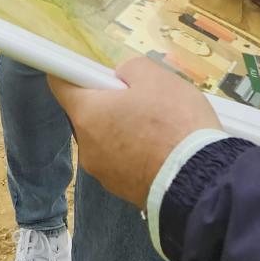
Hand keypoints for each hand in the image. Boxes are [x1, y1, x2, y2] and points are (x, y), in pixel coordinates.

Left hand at [49, 57, 219, 205]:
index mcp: (87, 114)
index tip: (96, 71)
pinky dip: (136, 154)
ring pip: (107, 140)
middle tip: (144, 99)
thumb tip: (122, 80)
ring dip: (124, 131)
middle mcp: (86, 147)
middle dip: (110, 104)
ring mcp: (102, 173)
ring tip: (160, 129)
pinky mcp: (121, 191)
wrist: (199, 181)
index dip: (75, 72)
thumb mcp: (157, 77)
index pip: (60, 84)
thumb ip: (130, 69)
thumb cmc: (174, 122)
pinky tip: (163, 150)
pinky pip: (122, 163)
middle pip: (88, 115)